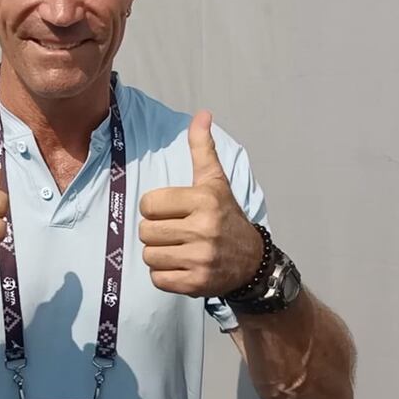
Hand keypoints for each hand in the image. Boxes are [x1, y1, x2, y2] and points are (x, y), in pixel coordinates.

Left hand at [138, 110, 263, 296]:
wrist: (252, 262)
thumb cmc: (226, 216)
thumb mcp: (215, 181)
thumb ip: (203, 147)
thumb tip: (202, 113)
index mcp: (204, 200)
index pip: (149, 203)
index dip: (155, 207)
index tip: (172, 211)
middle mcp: (203, 229)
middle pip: (146, 231)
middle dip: (156, 231)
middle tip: (175, 232)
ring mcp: (201, 259)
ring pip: (149, 256)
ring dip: (159, 254)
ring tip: (178, 249)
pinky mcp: (196, 284)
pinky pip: (157, 279)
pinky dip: (164, 275)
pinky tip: (181, 267)